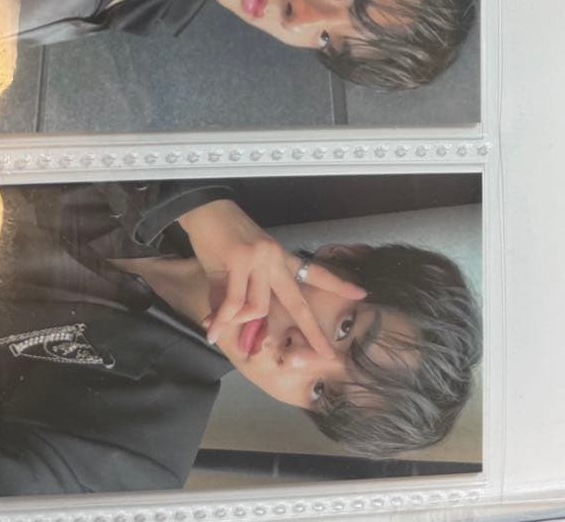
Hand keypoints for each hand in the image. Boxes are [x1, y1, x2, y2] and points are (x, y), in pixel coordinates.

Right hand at [177, 199, 365, 356]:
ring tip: (219, 329)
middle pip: (298, 302)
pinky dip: (223, 319)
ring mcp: (261, 257)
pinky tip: (212, 330)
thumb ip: (234, 298)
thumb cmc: (217, 238)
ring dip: (239, 322)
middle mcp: (276, 258)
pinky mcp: (241, 258)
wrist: (203, 210)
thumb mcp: (232, 269)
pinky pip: (235, 301)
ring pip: (259, 306)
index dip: (338, 285)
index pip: (314, 272)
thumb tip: (224, 327)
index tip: (361, 294)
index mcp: (280, 258)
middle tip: (327, 355)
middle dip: (313, 332)